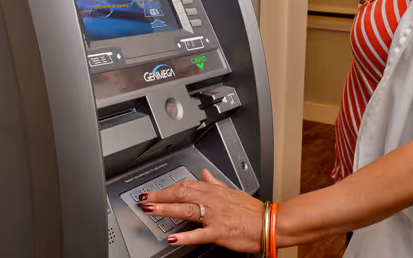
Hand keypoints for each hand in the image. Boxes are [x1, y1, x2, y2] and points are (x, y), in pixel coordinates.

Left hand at [139, 169, 263, 251]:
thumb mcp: (233, 191)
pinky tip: (172, 238)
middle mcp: (212, 201)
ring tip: (151, 211)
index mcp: (215, 191)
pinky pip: (200, 234)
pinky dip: (185, 236)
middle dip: (161, 196)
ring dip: (166, 209)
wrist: (268, 223)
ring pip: (186, 209)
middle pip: (181, 194)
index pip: (186, 185)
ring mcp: (215, 216)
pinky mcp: (219, 232)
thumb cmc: (253, 210)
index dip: (167, 187)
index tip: (154, 191)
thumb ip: (215, 183)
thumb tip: (204, 174)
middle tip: (144, 199)